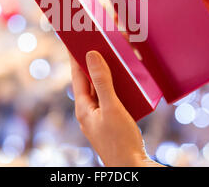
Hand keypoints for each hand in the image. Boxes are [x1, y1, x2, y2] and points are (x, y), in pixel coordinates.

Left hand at [70, 51, 162, 166]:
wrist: (133, 168)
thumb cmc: (120, 142)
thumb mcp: (112, 108)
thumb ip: (102, 81)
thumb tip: (91, 56)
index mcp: (84, 108)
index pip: (77, 76)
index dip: (76, 57)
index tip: (75, 40)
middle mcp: (90, 111)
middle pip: (90, 81)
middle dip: (96, 63)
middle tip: (100, 45)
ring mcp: (101, 117)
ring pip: (103, 89)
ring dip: (109, 74)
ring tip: (116, 59)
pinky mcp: (113, 121)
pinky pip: (113, 97)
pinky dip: (119, 86)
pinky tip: (128, 81)